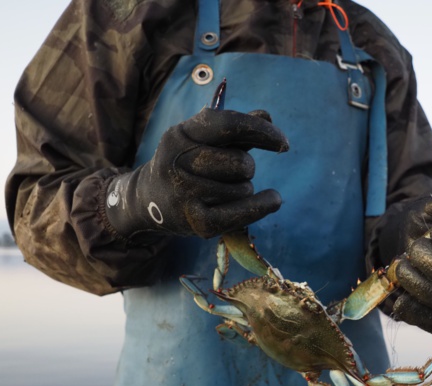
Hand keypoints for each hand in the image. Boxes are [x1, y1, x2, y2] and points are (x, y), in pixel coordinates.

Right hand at [104, 108, 288, 239]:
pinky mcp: (196, 222)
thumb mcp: (203, 141)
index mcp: (181, 134)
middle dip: (246, 168)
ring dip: (244, 189)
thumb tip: (267, 116)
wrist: (147, 202)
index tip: (283, 143)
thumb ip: (236, 130)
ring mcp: (185, 194)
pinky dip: (262, 205)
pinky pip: (242, 213)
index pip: (228, 125)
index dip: (261, 131)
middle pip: (241, 163)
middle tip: (234, 173)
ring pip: (244, 188)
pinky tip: (273, 199)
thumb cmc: (186, 164)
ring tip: (225, 190)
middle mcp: (178, 162)